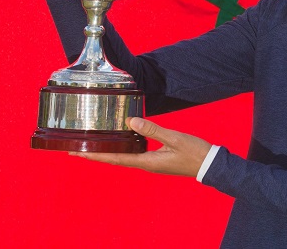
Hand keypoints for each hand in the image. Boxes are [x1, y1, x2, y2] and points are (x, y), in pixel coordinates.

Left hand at [69, 117, 212, 177]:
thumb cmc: (194, 152)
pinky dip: (122, 148)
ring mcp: (151, 162)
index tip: (76, 153)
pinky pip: (133, 153)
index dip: (95, 156)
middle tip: (75, 149)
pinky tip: (120, 140)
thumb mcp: (174, 138)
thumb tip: (131, 121)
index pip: (115, 158)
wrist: (210, 164)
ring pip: (123, 156)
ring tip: (92, 145)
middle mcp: (145, 164)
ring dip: (107, 151)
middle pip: (114, 159)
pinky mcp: (156, 158)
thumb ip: (152, 129)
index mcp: (147, 161)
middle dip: (95, 155)